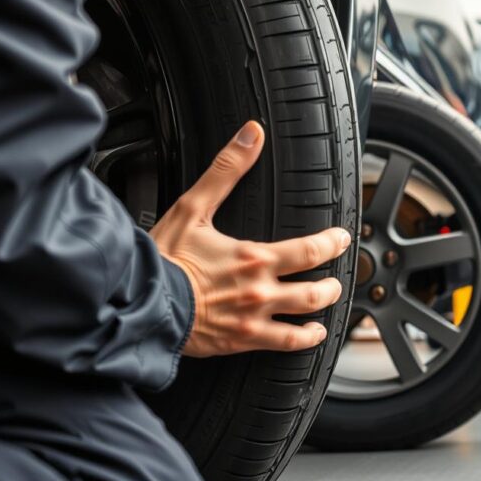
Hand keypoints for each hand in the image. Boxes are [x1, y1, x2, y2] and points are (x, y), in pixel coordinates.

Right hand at [150, 121, 350, 357]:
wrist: (140, 304)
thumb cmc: (163, 259)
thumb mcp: (193, 207)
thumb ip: (226, 170)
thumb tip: (251, 135)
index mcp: (254, 257)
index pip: (311, 250)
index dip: (333, 243)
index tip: (341, 239)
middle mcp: (260, 289)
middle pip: (316, 288)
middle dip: (332, 281)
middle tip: (335, 275)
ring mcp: (254, 319)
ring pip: (306, 316)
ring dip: (323, 307)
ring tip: (327, 299)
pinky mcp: (243, 341)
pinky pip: (285, 345)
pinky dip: (305, 340)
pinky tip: (311, 335)